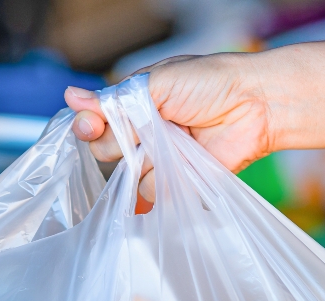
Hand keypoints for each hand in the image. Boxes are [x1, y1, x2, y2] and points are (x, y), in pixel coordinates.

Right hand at [64, 53, 278, 200]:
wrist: (253, 104)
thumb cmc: (208, 82)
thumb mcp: (155, 82)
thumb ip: (114, 99)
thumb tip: (70, 97)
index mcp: (133, 104)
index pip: (94, 121)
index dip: (89, 125)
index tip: (92, 125)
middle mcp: (143, 132)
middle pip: (106, 151)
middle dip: (118, 143)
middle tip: (144, 129)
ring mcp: (160, 159)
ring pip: (128, 175)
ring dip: (145, 162)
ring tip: (173, 143)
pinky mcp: (179, 181)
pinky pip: (154, 193)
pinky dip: (162, 183)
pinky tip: (179, 166)